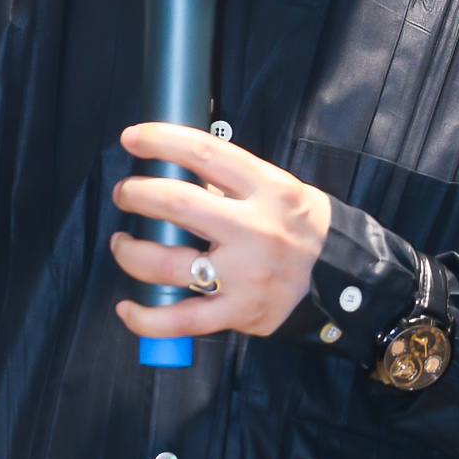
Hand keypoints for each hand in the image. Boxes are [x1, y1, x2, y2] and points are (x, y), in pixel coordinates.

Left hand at [110, 123, 331, 339]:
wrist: (336, 273)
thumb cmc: (295, 222)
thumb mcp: (275, 185)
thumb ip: (228, 179)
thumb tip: (170, 168)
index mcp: (266, 188)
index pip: (204, 153)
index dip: (160, 141)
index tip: (132, 138)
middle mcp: (254, 229)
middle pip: (177, 204)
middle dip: (136, 195)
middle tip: (124, 193)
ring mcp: (245, 275)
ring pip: (168, 264)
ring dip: (130, 253)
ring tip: (122, 244)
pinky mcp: (239, 312)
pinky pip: (182, 320)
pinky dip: (147, 318)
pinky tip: (127, 308)